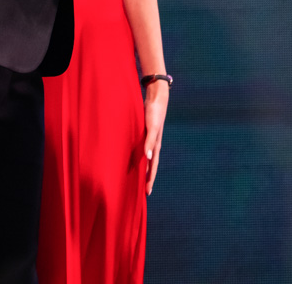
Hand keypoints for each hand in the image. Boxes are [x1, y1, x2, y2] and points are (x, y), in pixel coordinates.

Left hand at [142, 78, 168, 194]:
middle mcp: (154, 144)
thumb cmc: (154, 113)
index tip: (147, 193)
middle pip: (151, 165)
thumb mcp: (151, 128)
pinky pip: (143, 149)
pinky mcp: (145, 133)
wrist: (156, 98)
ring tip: (139, 178)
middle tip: (145, 191)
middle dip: (148, 178)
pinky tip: (135, 157)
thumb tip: (148, 158)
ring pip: (147, 158)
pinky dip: (140, 157)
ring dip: (144, 168)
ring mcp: (150, 139)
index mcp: (156, 146)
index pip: (152, 167)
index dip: (150, 180)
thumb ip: (149, 142)